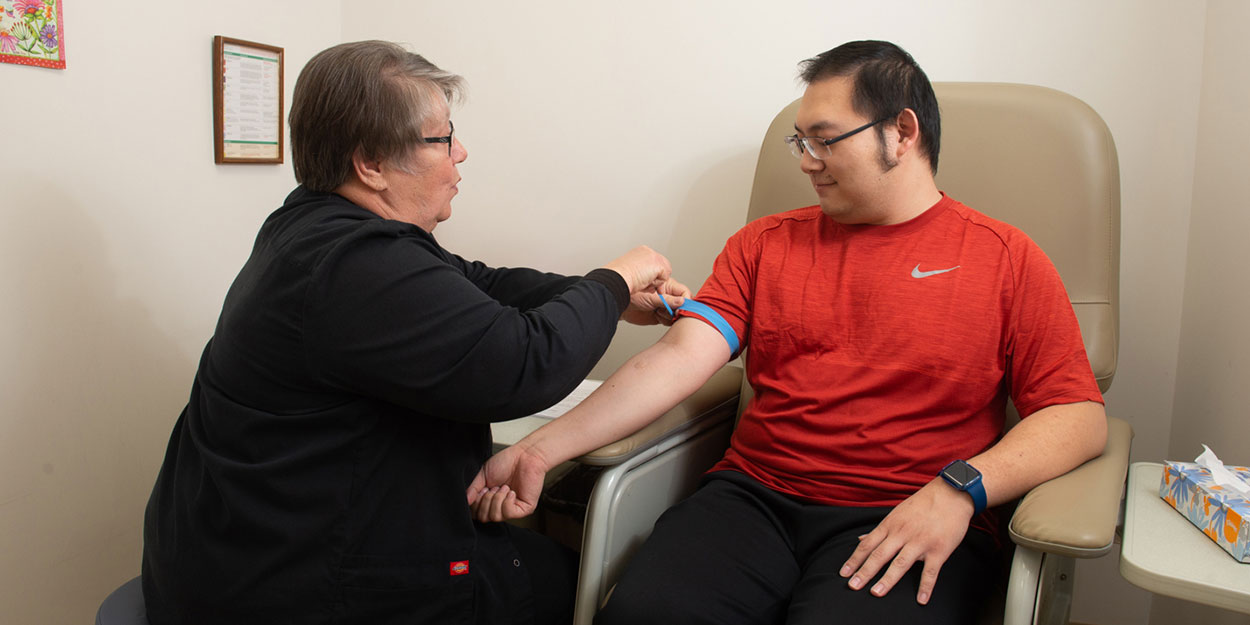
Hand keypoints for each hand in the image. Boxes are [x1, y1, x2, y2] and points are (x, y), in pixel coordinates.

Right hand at [466, 443, 550, 522]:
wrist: (525, 455)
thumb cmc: (507, 462)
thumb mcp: (483, 475)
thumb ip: (473, 489)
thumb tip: (466, 501)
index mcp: (490, 500)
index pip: (476, 514)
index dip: (476, 503)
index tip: (483, 489)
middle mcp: (500, 507)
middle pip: (484, 518)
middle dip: (486, 500)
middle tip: (493, 487)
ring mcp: (512, 509)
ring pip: (495, 516)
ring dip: (497, 499)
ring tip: (504, 487)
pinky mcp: (524, 509)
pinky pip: (508, 513)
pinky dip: (506, 500)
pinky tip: (511, 491)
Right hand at [602, 246, 672, 293]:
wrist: (617, 277)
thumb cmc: (618, 277)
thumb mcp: (630, 271)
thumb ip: (641, 271)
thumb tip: (648, 279)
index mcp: (640, 252)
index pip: (654, 263)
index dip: (652, 275)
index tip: (643, 281)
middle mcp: (648, 251)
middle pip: (663, 267)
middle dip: (656, 278)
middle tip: (644, 283)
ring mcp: (654, 256)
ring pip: (665, 273)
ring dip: (655, 281)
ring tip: (642, 282)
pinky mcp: (659, 264)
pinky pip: (664, 278)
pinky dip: (656, 284)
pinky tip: (645, 282)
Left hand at [621, 278, 691, 325]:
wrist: (618, 300)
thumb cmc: (631, 291)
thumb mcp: (653, 294)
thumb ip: (669, 298)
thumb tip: (682, 301)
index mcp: (667, 284)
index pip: (683, 292)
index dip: (685, 300)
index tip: (682, 307)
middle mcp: (666, 295)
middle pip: (681, 304)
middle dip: (677, 309)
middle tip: (672, 312)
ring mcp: (662, 306)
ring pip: (675, 313)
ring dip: (670, 315)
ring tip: (659, 312)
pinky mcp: (657, 316)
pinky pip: (667, 320)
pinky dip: (665, 320)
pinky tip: (658, 316)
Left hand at [839, 479, 974, 604]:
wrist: (951, 494)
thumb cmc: (922, 504)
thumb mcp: (896, 513)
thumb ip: (879, 530)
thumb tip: (860, 539)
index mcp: (890, 525)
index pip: (867, 545)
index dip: (854, 560)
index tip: (844, 573)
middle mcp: (902, 534)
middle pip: (879, 555)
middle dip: (865, 571)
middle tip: (853, 586)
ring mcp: (920, 542)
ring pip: (901, 563)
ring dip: (887, 579)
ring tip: (876, 593)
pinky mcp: (939, 550)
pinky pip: (931, 571)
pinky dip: (926, 586)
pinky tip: (921, 600)